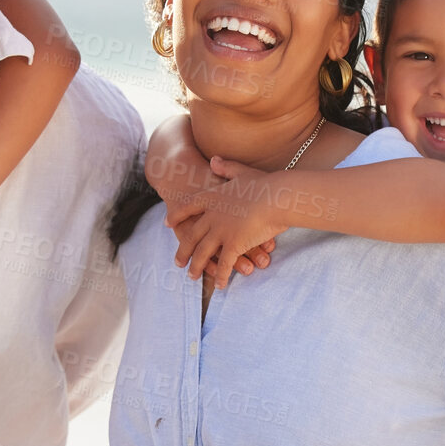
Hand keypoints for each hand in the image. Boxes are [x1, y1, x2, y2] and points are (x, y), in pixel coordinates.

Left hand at [166, 162, 283, 288]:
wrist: (277, 197)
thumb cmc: (265, 184)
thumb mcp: (242, 171)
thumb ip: (226, 167)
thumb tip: (213, 160)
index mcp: (212, 197)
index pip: (188, 207)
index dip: (177, 215)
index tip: (167, 223)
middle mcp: (211, 215)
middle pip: (191, 235)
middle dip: (183, 250)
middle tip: (178, 262)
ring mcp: (220, 231)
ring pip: (203, 252)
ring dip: (197, 266)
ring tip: (192, 276)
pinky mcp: (233, 244)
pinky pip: (224, 264)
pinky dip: (221, 276)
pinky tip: (220, 285)